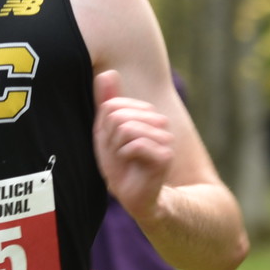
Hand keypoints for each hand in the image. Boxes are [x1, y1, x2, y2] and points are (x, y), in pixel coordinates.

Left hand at [93, 70, 172, 220]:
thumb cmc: (121, 165)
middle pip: (117, 116)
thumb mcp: (107, 132)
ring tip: (125, 160)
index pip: (111, 105)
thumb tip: (107, 72)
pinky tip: (132, 165)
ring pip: (125, 129)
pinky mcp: (165, 155)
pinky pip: (134, 144)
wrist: (136, 196)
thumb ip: (107, 103)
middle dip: (109, 139)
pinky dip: (124, 157)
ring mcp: (165, 138)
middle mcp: (159, 122)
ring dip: (117, 149)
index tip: (112, 144)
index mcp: (146, 114)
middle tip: (118, 155)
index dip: (104, 128)